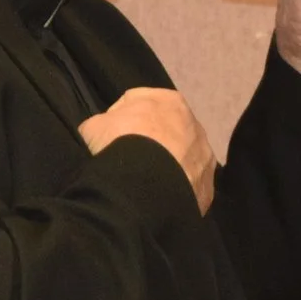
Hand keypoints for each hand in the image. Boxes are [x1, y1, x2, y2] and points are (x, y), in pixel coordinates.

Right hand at [80, 87, 215, 213]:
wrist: (144, 185)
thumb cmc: (119, 144)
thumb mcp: (94, 126)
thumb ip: (102, 124)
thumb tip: (103, 133)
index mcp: (169, 101)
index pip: (141, 102)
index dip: (121, 119)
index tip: (109, 137)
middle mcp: (194, 126)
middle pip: (167, 132)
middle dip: (150, 143)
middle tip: (127, 161)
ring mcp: (204, 158)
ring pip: (182, 160)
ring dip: (167, 168)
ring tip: (144, 183)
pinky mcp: (206, 188)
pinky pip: (188, 188)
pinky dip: (175, 192)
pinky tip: (158, 199)